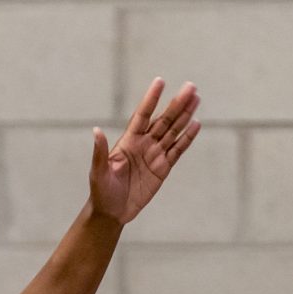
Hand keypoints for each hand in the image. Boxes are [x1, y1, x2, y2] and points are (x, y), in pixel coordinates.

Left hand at [88, 78, 201, 225]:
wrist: (112, 212)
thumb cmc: (101, 191)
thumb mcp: (98, 172)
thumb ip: (100, 152)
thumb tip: (96, 130)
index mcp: (128, 141)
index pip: (142, 115)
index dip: (151, 99)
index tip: (160, 81)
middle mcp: (143, 144)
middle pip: (163, 120)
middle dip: (177, 104)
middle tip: (191, 86)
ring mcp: (154, 155)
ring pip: (173, 131)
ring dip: (185, 115)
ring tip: (196, 98)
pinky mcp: (163, 168)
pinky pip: (177, 150)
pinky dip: (187, 138)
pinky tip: (196, 124)